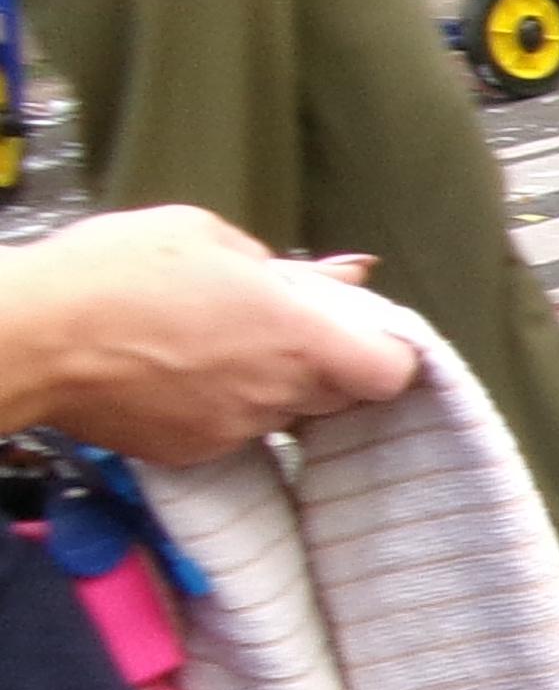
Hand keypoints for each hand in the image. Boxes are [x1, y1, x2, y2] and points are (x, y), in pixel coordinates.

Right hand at [0, 208, 416, 463]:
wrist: (28, 336)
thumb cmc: (112, 273)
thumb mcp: (206, 237)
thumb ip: (287, 266)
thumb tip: (343, 272)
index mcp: (298, 338)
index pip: (392, 372)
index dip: (388, 353)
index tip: (367, 333)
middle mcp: (277, 395)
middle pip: (343, 395)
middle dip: (328, 364)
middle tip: (285, 328)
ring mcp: (236, 431)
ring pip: (286, 413)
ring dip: (272, 384)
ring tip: (218, 344)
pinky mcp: (193, 453)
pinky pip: (234, 431)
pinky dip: (223, 405)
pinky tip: (181, 372)